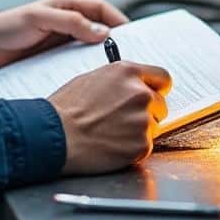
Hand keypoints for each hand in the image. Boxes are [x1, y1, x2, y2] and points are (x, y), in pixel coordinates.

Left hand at [0, 0, 128, 75]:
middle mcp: (68, 23)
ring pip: (91, 50)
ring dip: (103, 60)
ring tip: (118, 74)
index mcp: (66, 6)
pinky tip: (94, 83)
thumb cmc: (7, 26)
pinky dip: (87, 72)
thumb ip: (70, 22)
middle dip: (117, 42)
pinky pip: (77, 65)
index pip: (101, 9)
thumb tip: (102, 33)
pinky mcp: (55, 61)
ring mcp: (62, 43)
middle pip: (101, 31)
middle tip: (132, 59)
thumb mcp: (38, 19)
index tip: (133, 36)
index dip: (118, 20)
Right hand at [49, 62, 171, 174]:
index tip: (155, 93)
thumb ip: (119, 81)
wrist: (57, 136)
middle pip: (160, 104)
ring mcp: (143, 120)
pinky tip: (112, 144)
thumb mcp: (92, 79)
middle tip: (124, 119)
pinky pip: (145, 145)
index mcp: (127, 72)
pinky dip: (132, 147)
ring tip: (112, 132)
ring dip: (138, 130)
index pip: (162, 77)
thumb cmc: (66, 109)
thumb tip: (131, 87)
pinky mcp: (142, 145)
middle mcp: (140, 93)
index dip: (157, 88)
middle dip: (146, 111)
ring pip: (153, 126)